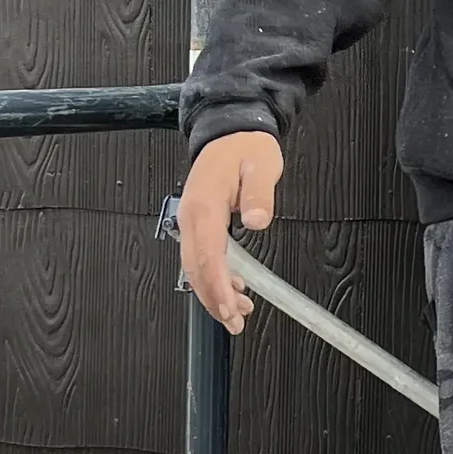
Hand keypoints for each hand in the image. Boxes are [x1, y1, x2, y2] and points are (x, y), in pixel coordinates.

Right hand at [177, 129, 282, 329]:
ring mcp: (192, 220)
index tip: (230, 308)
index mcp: (205, 205)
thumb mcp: (261, 165)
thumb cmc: (245, 147)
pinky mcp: (198, 223)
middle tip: (235, 322)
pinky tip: (232, 289)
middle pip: (195, 268)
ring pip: (195, 267)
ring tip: (238, 313)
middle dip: (214, 299)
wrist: (231, 131)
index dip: (217, 286)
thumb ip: (259, 194)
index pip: (207, 255)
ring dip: (214, 293)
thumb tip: (257, 220)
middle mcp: (191, 215)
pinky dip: (214, 278)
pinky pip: (201, 257)